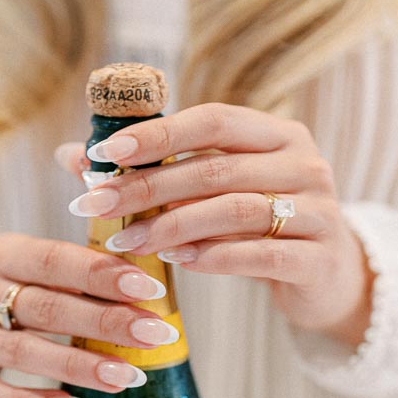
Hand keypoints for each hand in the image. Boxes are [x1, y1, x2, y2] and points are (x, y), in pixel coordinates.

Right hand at [0, 234, 180, 397]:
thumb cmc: (4, 286)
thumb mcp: (25, 262)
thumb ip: (74, 267)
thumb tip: (147, 278)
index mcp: (1, 254)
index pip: (53, 259)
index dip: (101, 274)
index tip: (148, 289)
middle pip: (46, 308)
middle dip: (104, 322)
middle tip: (153, 335)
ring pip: (24, 353)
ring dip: (79, 366)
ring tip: (127, 376)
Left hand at [59, 104, 375, 347]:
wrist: (326, 278)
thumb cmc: (255, 226)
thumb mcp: (211, 192)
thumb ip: (153, 170)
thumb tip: (70, 155)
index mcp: (276, 134)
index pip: (212, 120)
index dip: (157, 135)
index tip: (102, 154)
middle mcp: (304, 163)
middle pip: (215, 168)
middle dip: (147, 187)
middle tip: (96, 207)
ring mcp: (319, 210)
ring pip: (235, 210)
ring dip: (171, 225)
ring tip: (127, 241)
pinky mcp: (319, 258)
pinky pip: (260, 254)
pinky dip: (213, 256)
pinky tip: (176, 261)